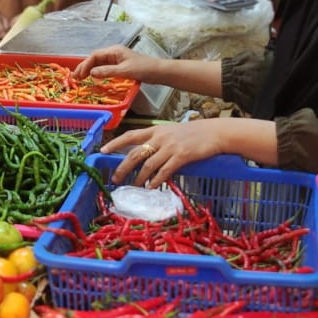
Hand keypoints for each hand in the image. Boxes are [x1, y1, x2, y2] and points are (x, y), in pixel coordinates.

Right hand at [74, 45, 154, 80]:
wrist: (158, 72)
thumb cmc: (143, 69)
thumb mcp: (124, 71)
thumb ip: (107, 71)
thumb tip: (91, 73)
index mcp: (114, 51)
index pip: (95, 55)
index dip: (85, 64)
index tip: (79, 74)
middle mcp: (114, 53)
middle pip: (95, 59)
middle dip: (84, 67)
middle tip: (75, 77)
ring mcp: (117, 60)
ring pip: (98, 64)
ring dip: (89, 70)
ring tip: (80, 78)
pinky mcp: (120, 66)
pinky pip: (104, 68)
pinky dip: (97, 73)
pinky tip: (92, 78)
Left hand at [103, 119, 229, 187]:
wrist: (214, 133)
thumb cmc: (193, 133)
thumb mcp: (171, 132)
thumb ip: (157, 140)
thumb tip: (143, 154)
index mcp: (156, 130)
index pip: (130, 135)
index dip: (115, 143)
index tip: (103, 150)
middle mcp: (160, 137)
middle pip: (136, 153)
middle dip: (124, 167)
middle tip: (116, 178)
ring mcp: (170, 146)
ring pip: (148, 165)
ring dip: (139, 178)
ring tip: (134, 187)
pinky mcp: (181, 156)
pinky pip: (164, 171)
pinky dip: (156, 180)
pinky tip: (151, 187)